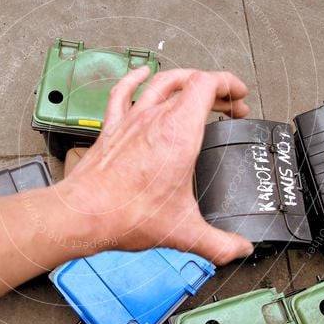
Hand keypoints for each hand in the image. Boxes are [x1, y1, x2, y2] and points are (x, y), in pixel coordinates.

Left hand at [58, 67, 253, 263]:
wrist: (84, 214)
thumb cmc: (126, 215)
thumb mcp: (184, 233)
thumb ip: (218, 244)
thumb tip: (238, 249)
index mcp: (178, 132)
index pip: (207, 84)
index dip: (229, 84)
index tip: (239, 96)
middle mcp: (154, 118)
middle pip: (189, 82)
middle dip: (215, 89)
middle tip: (228, 105)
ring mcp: (131, 120)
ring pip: (160, 83)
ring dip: (183, 80)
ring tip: (197, 88)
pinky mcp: (112, 129)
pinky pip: (123, 92)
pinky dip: (135, 78)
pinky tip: (141, 74)